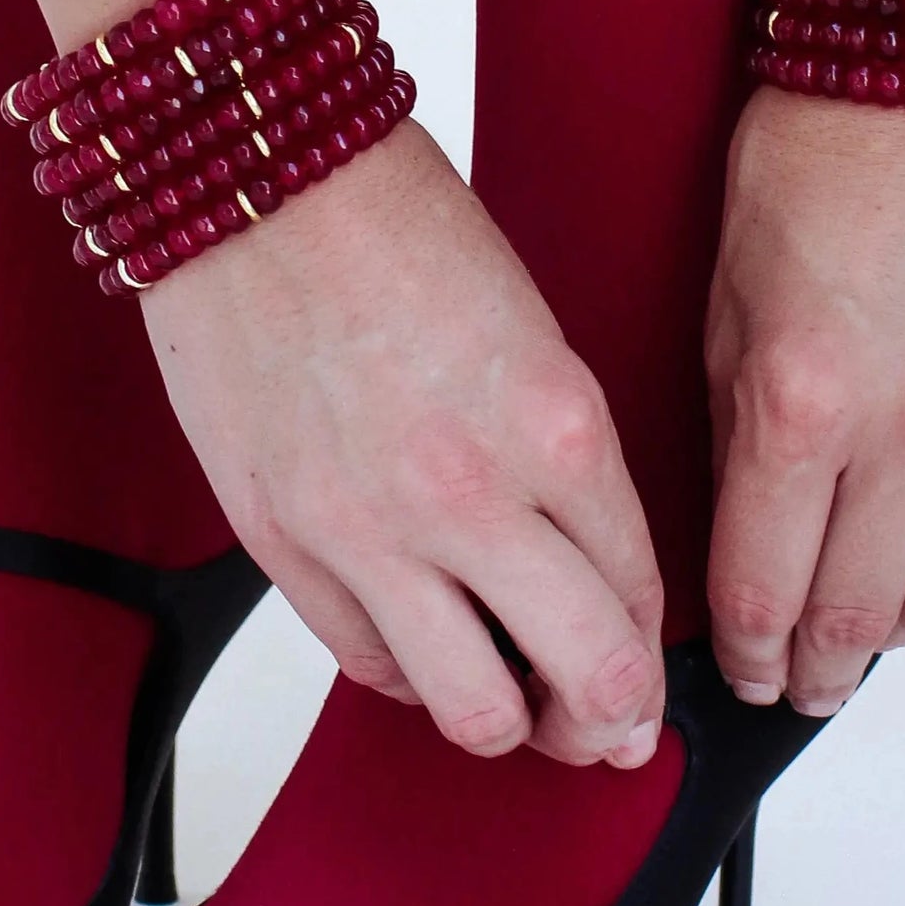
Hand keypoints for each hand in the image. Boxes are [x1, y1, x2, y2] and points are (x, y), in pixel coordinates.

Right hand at [143, 122, 666, 765]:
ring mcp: (370, 531)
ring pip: (474, 711)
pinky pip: (367, 664)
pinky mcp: (283, 542)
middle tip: (607, 725)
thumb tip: (585, 556)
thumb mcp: (531, 330)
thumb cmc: (391, 222)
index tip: (645, 676)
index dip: (652, 656)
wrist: (252, 180)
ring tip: (509, 698)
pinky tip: (419, 643)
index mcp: (557, 427)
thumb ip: (562, 453)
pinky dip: (405, 672)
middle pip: (587, 678)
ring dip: (508, 721)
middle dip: (612, 721)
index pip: (638, 594)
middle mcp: (472, 496)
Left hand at [704, 89, 904, 715]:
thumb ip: (731, 426)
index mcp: (804, 400)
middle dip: (811, 670)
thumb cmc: (807, 150)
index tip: (730, 671)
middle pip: (859, 613)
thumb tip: (732, 526)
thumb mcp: (723, 295)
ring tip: (843, 643)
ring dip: (884, 635)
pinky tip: (897, 551)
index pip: (767, 582)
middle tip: (785, 687)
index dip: (743, 649)